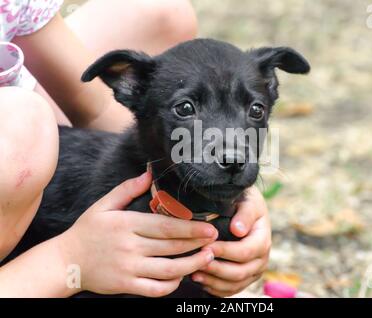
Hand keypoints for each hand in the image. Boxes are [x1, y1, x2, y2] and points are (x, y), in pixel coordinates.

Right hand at [60, 172, 216, 296]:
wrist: (65, 261)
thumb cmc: (87, 230)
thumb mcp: (103, 205)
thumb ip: (127, 189)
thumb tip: (149, 173)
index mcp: (126, 224)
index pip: (165, 226)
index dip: (190, 228)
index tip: (208, 227)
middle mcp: (129, 247)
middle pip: (171, 247)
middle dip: (197, 244)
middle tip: (215, 240)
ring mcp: (128, 268)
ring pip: (167, 269)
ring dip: (191, 265)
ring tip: (208, 257)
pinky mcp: (126, 286)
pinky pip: (155, 288)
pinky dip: (172, 285)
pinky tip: (182, 276)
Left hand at [192, 186, 270, 296]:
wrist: (247, 208)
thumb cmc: (245, 202)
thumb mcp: (248, 201)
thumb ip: (244, 214)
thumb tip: (238, 229)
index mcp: (263, 240)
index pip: (245, 252)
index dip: (225, 252)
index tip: (206, 247)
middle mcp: (262, 259)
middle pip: (240, 272)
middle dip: (216, 269)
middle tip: (197, 262)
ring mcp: (254, 271)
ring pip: (235, 284)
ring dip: (213, 281)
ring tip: (194, 274)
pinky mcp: (245, 278)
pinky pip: (231, 290)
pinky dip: (216, 288)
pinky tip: (201, 281)